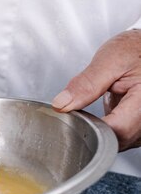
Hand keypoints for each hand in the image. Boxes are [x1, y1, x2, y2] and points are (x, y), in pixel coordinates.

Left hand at [52, 29, 140, 150]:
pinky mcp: (140, 128)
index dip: (90, 129)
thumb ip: (86, 83)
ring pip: (119, 143)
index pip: (116, 130)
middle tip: (77, 113)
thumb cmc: (134, 51)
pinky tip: (101, 118)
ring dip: (100, 132)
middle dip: (92, 131)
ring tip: (92, 113)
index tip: (71, 120)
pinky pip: (122, 138)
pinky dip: (108, 131)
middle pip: (117, 140)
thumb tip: (62, 104)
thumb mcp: (110, 60)